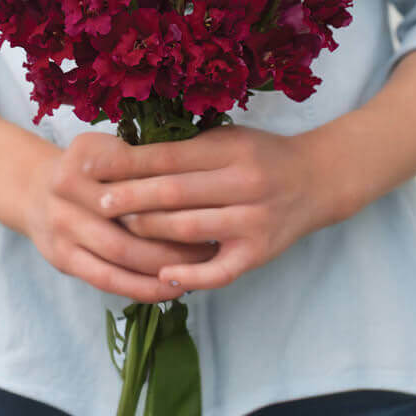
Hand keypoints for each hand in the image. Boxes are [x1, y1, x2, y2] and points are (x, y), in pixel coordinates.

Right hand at [22, 131, 217, 302]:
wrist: (35, 188)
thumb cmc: (90, 166)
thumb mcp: (110, 146)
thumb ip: (143, 158)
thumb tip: (199, 176)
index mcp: (85, 157)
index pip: (138, 178)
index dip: (176, 193)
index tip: (213, 203)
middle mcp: (67, 191)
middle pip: (130, 217)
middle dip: (176, 234)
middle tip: (214, 240)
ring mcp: (62, 227)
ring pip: (121, 254)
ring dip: (164, 265)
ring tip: (201, 268)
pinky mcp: (63, 258)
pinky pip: (107, 279)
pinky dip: (141, 288)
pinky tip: (170, 289)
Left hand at [90, 123, 348, 292]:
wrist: (317, 180)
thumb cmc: (261, 154)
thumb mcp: (229, 138)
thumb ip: (188, 148)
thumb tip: (130, 154)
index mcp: (232, 151)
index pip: (171, 158)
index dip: (132, 165)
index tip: (98, 169)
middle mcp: (244, 184)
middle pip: (176, 193)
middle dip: (133, 199)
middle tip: (100, 204)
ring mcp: (253, 221)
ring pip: (190, 230)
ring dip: (151, 233)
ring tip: (122, 232)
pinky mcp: (259, 253)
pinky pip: (220, 270)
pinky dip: (190, 275)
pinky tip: (163, 276)